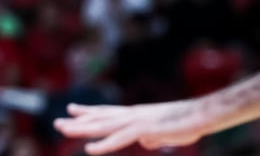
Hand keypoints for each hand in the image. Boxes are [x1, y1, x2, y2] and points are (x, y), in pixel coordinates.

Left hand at [54, 100, 207, 153]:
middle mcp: (131, 114)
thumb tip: (145, 140)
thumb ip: (151, 135)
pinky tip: (90, 150)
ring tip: (63, 130)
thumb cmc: (187, 123)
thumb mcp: (164, 132)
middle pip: (99, 118)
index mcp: (135, 114)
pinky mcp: (143, 129)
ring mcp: (136, 120)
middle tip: (57, 123)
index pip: (107, 112)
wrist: (202, 115)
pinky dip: (104, 145)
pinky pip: (119, 139)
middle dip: (78, 121)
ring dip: (82, 130)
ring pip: (103, 126)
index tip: (71, 109)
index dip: (88, 111)